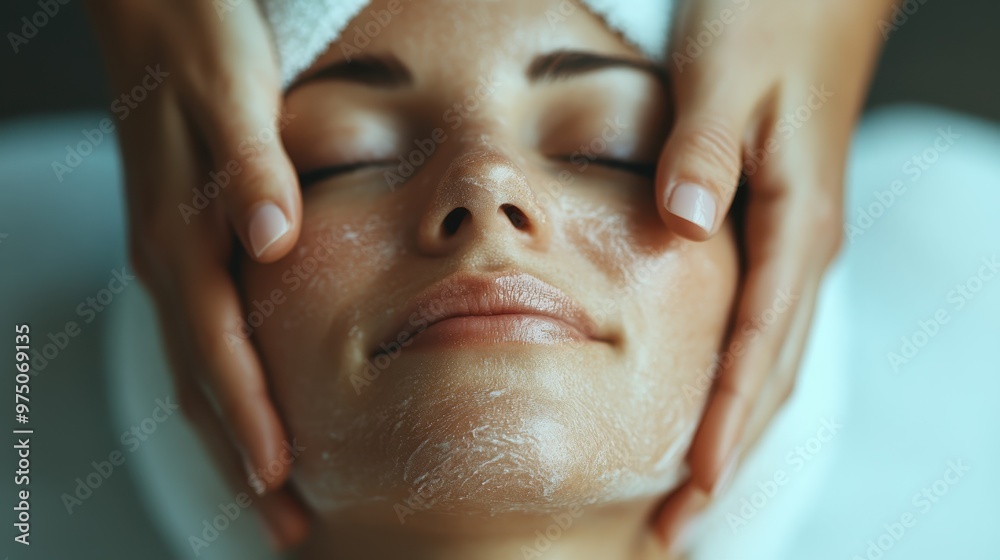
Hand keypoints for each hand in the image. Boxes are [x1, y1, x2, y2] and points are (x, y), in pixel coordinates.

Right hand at [86, 0, 307, 547]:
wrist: (154, 5)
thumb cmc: (197, 41)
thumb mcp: (231, 91)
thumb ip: (251, 168)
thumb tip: (272, 240)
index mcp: (181, 233)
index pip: (219, 350)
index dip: (248, 420)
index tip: (278, 482)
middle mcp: (170, 259)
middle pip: (204, 381)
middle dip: (242, 457)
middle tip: (284, 523)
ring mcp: (173, 254)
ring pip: (200, 367)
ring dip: (233, 434)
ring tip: (272, 490)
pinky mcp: (185, 242)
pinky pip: (205, 334)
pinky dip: (228, 384)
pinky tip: (252, 403)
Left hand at [652, 0, 893, 545]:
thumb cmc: (769, 17)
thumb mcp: (726, 72)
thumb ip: (701, 150)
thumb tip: (682, 224)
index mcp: (794, 219)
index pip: (756, 345)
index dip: (724, 422)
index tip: (693, 489)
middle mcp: (802, 245)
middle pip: (767, 375)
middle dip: (727, 456)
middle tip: (679, 528)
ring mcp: (794, 241)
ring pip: (767, 361)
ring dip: (733, 431)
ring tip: (692, 495)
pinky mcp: (776, 229)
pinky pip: (760, 327)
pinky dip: (737, 382)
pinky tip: (711, 408)